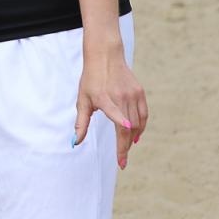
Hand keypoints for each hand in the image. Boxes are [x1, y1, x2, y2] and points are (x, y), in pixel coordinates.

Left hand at [74, 42, 147, 169]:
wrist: (105, 56)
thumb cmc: (91, 79)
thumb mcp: (83, 100)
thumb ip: (81, 123)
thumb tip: (75, 143)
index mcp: (104, 98)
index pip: (116, 115)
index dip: (121, 126)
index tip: (127, 139)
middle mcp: (120, 96)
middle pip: (127, 127)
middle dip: (125, 147)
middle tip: (122, 162)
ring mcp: (132, 94)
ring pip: (137, 123)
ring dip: (132, 139)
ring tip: (126, 149)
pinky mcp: (139, 92)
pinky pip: (143, 114)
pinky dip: (141, 127)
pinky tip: (135, 135)